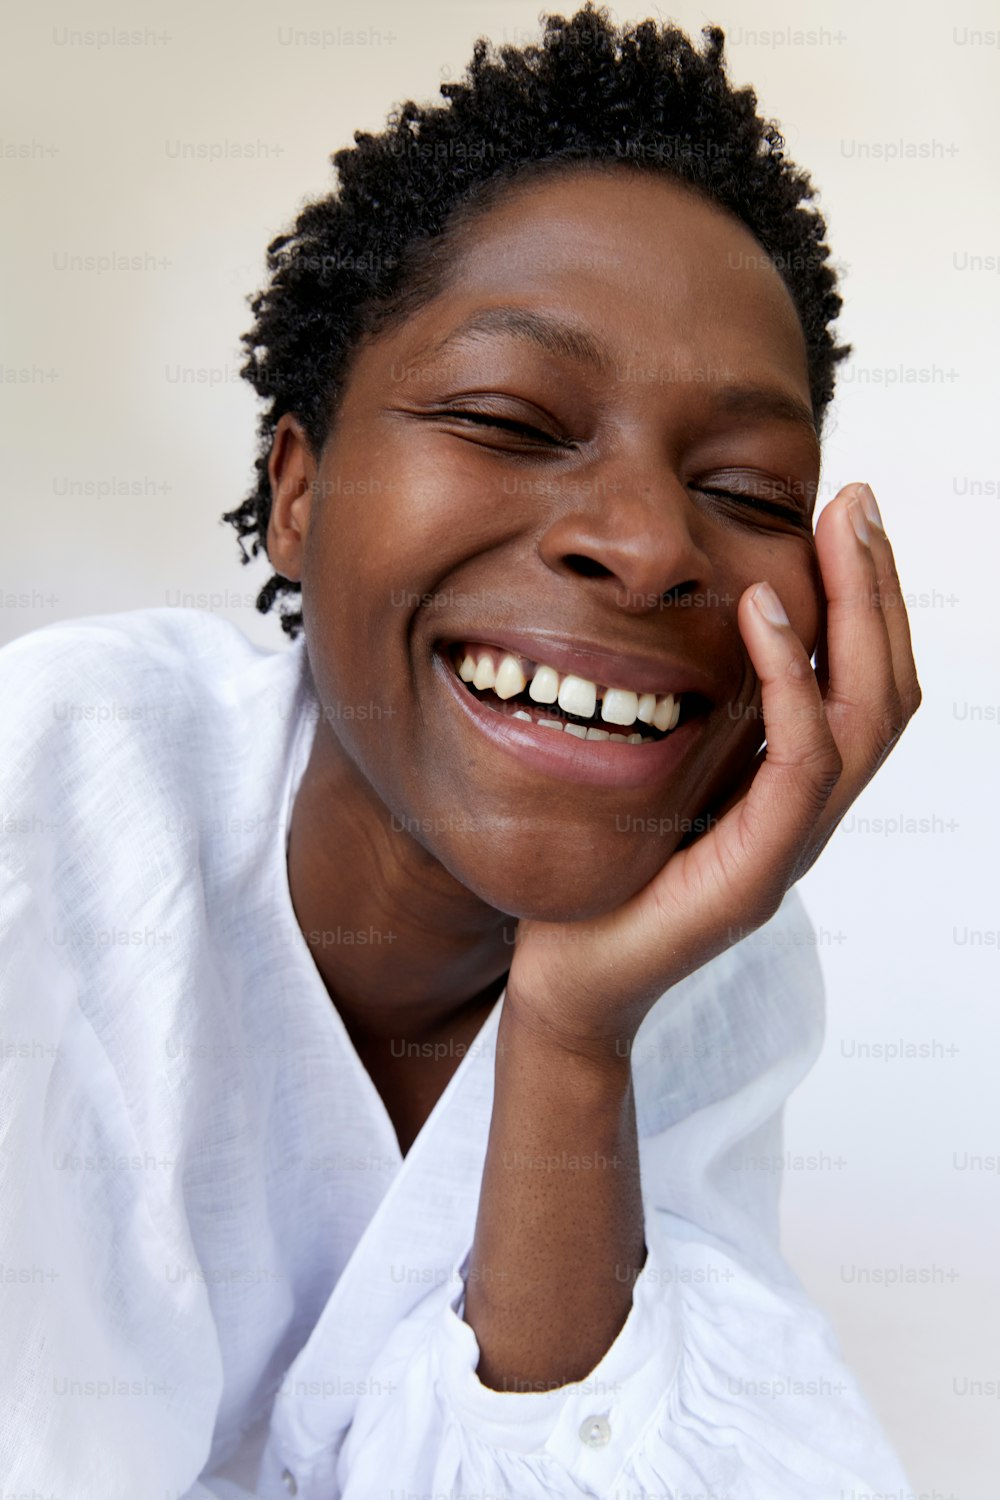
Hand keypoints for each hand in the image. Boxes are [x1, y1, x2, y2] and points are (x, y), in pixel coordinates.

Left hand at [504, 482, 921, 1055]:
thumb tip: (683, 618)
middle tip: (859, 502)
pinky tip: (764, 609)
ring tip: (835, 533)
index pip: (861, 685)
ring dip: (857, 616)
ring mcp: (789, 849)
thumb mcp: (646, 770)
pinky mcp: (754, 876)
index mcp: (788, 790)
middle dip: (879, 588)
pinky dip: (792, 683)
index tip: (846, 516)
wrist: (564, 983)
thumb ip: (685, 712)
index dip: (867, 600)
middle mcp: (806, 816)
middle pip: (884, 691)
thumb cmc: (596, 875)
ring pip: (865, 721)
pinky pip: (801, 770)